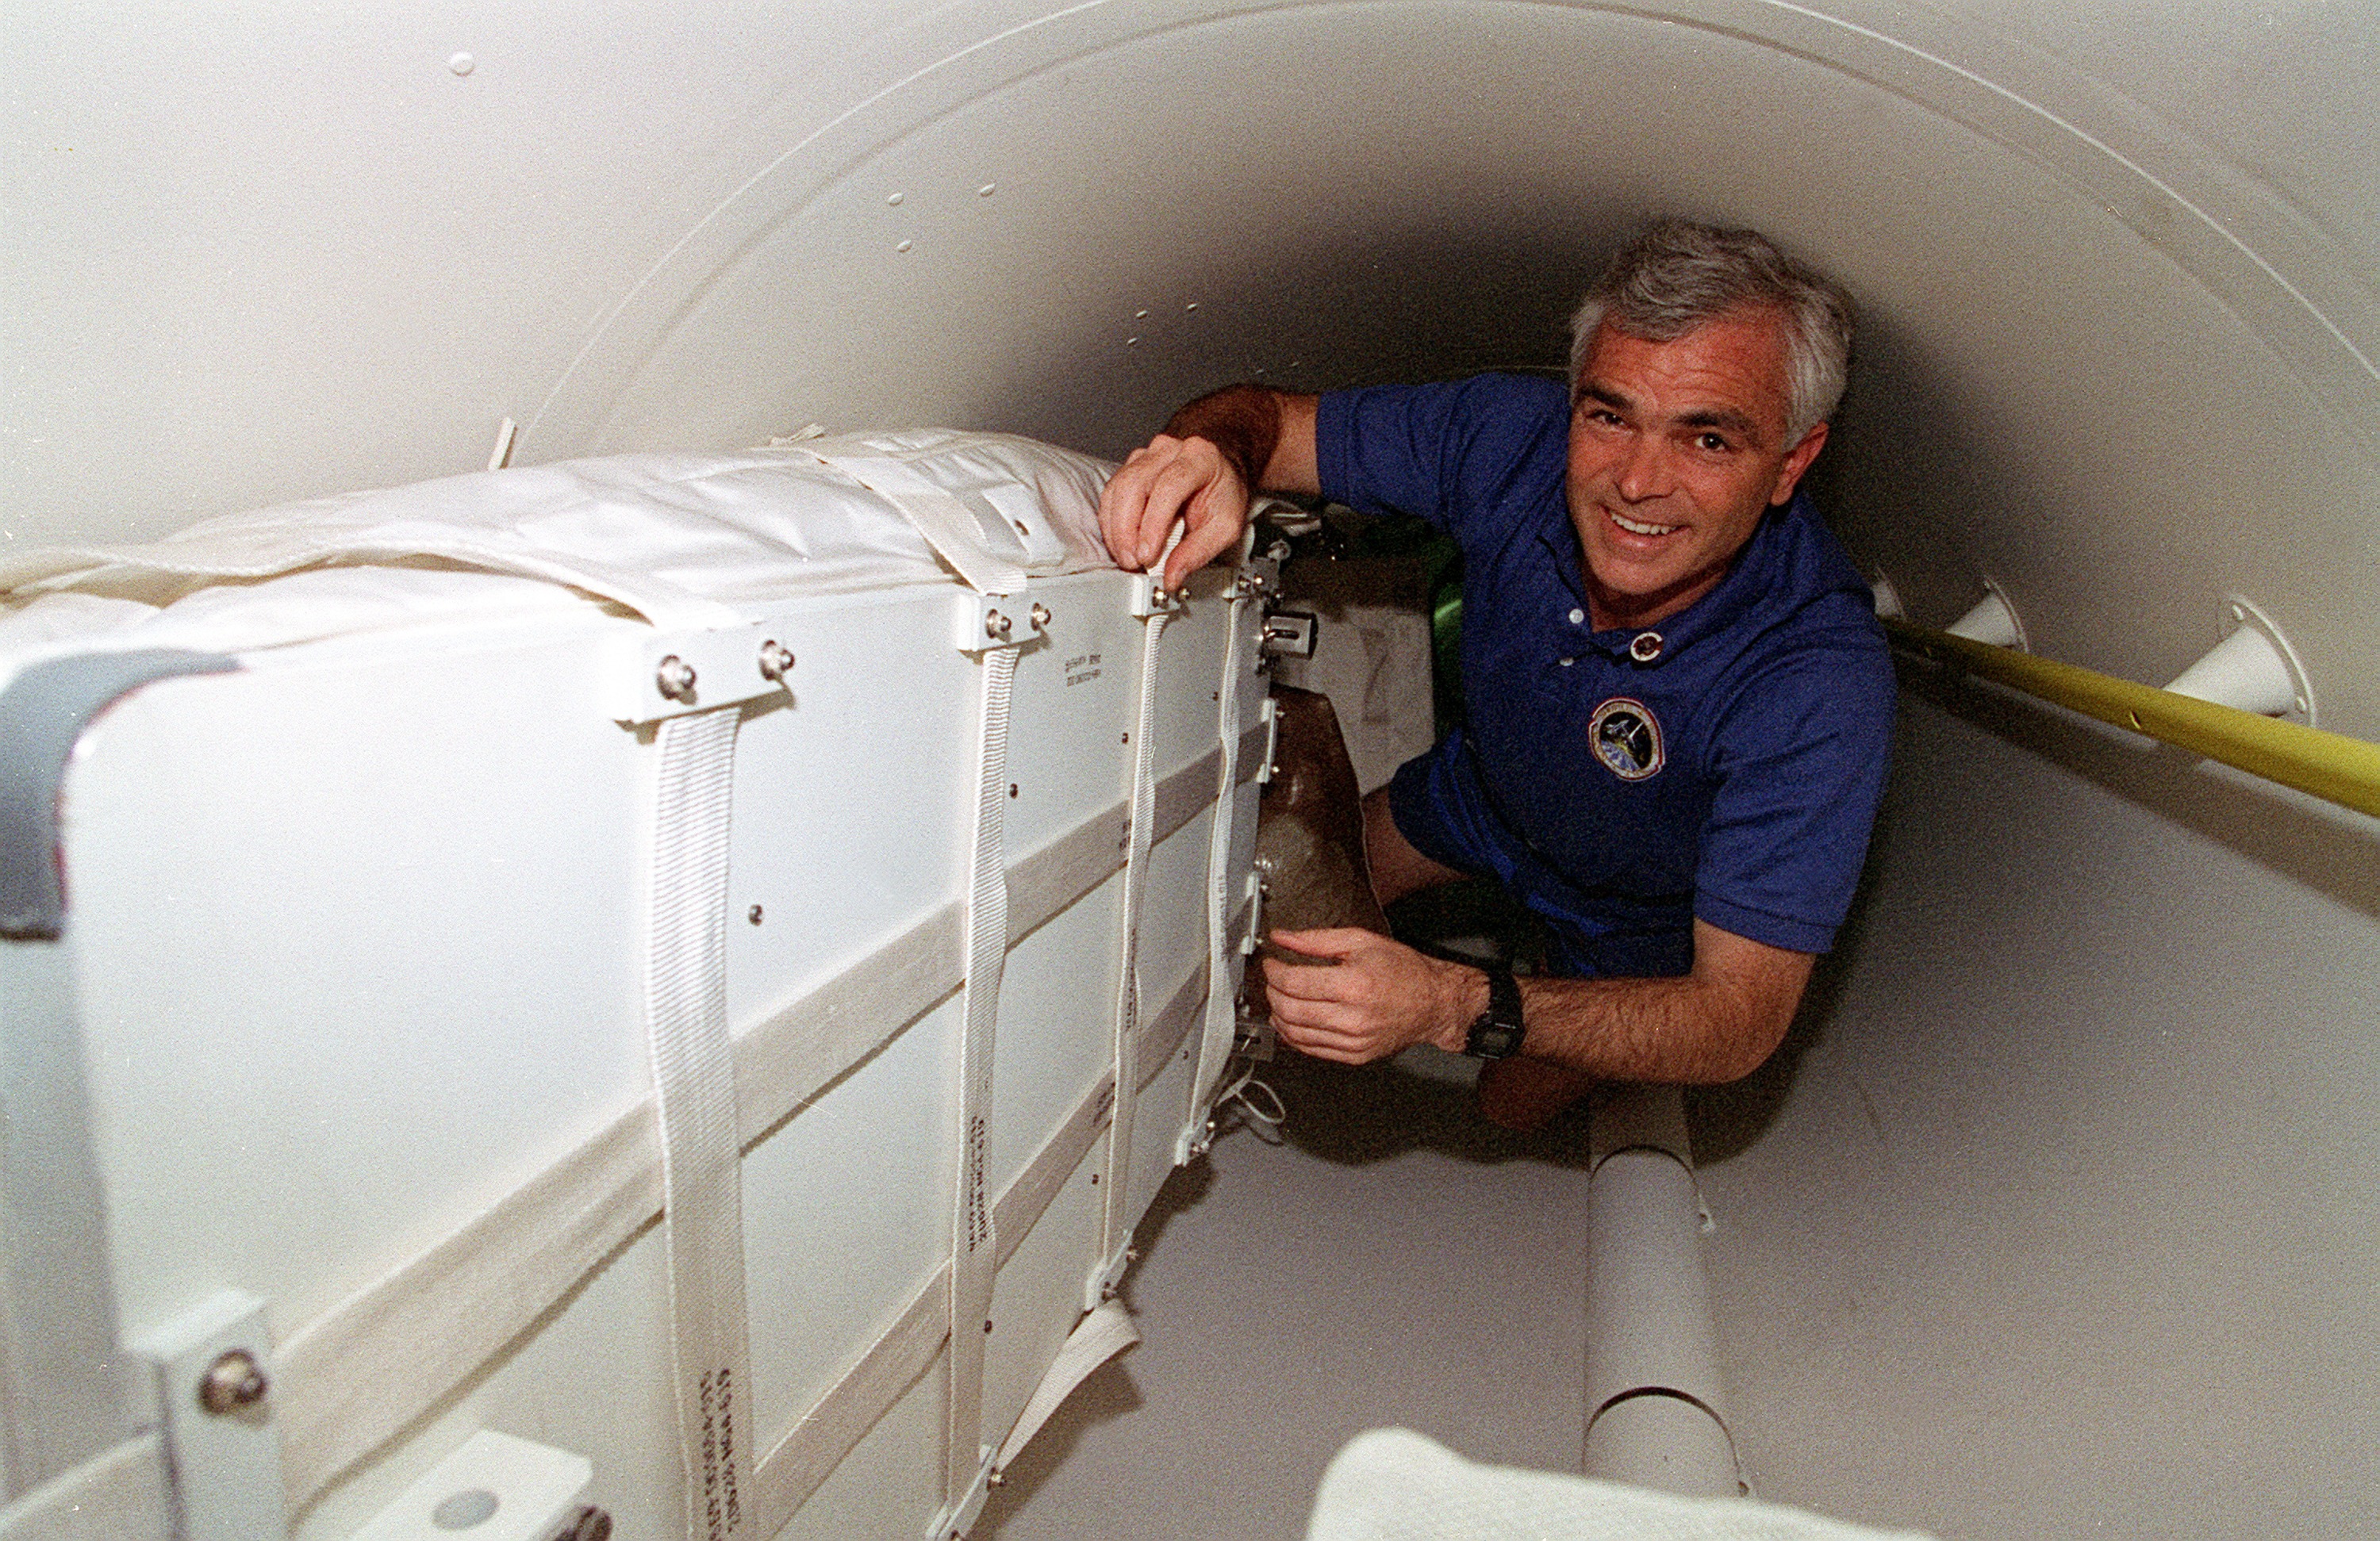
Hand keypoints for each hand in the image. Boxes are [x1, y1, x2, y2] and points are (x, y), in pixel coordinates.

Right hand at [1095, 433, 1252, 592]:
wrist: (1218, 474)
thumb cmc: (1223, 495)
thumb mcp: (1225, 527)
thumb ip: (1199, 551)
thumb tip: (1172, 576)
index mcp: (1199, 458)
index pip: (1169, 486)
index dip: (1153, 523)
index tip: (1147, 554)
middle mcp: (1169, 450)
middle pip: (1135, 485)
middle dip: (1127, 530)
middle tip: (1132, 562)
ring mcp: (1146, 455)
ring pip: (1118, 488)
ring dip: (1115, 529)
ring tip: (1125, 556)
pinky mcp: (1131, 466)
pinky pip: (1111, 492)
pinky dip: (1110, 522)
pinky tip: (1118, 542)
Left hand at [1261, 927, 1484, 1064]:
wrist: (1433, 1002)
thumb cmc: (1403, 970)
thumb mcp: (1361, 941)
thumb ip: (1316, 940)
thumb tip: (1283, 938)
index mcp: (1354, 984)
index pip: (1295, 983)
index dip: (1274, 972)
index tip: (1272, 965)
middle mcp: (1353, 1017)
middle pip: (1290, 1010)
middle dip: (1272, 993)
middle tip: (1273, 981)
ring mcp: (1353, 1041)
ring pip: (1295, 1034)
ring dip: (1278, 1016)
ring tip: (1280, 999)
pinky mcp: (1355, 1055)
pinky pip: (1311, 1050)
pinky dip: (1293, 1035)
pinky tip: (1293, 1021)